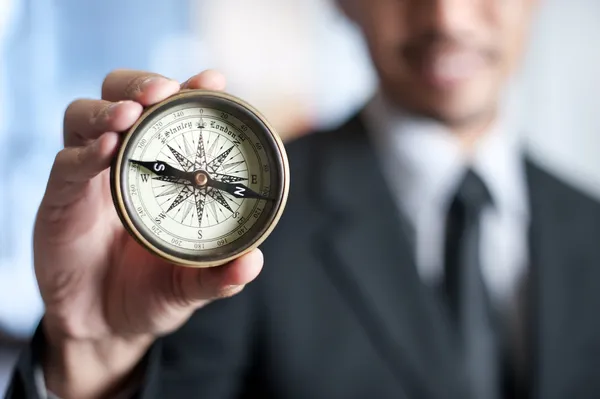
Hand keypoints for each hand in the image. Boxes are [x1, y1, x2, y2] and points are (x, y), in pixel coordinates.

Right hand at [35, 69, 262, 398]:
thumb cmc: (152, 293)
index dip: (189, 90)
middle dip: (141, 84)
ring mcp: (87, 178)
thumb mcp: (191, 285)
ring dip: (108, 109)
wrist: (105, 326)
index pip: (171, 115)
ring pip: (84, 117)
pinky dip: (84, 152)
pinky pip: (65, 165)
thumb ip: (220, 275)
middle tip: (163, 91)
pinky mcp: (59, 201)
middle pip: (121, 97)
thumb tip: (254, 262)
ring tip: (130, 115)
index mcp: (160, 170)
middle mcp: (123, 162)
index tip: (212, 78)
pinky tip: (105, 150)